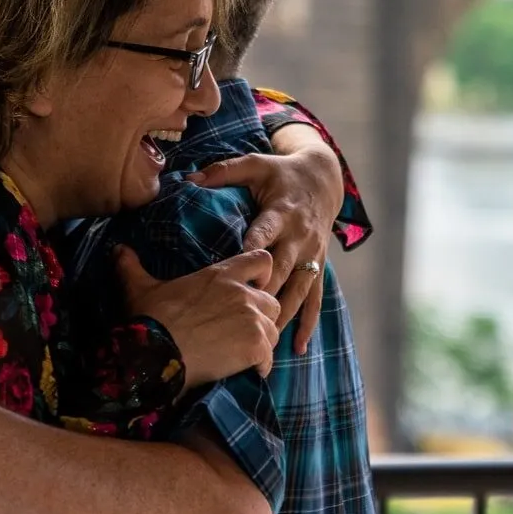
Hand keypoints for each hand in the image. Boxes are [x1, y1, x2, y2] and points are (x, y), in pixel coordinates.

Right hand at [116, 245, 280, 384]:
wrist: (156, 355)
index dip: (262, 274)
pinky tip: (249, 371)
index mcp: (222, 275)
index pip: (262, 260)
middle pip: (272, 301)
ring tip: (246, 354)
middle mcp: (243, 294)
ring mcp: (252, 321)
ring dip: (263, 342)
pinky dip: (261, 366)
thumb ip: (132, 266)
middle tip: (246, 330)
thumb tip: (118, 249)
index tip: (253, 288)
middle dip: (263, 316)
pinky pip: (269, 357)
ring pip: (274, 330)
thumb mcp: (140, 288)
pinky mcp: (255, 347)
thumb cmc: (150, 319)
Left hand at [188, 132, 341, 353]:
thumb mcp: (255, 165)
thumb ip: (223, 171)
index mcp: (281, 213)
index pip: (265, 231)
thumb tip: (189, 178)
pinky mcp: (318, 268)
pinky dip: (308, 324)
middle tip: (246, 317)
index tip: (241, 265)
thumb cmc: (280, 174)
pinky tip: (297, 348)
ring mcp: (311, 256)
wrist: (323, 180)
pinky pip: (315, 300)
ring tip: (267, 343)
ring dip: (284, 316)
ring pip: (299, 290)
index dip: (254, 248)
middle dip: (266, 292)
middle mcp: (299, 237)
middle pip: (283, 269)